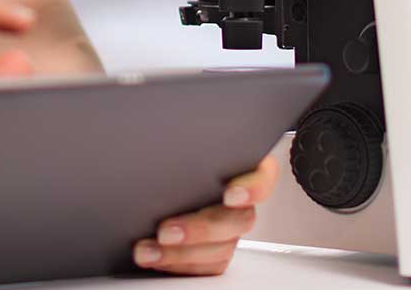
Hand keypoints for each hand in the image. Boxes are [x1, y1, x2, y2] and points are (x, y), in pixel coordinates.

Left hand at [132, 153, 280, 275]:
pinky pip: (206, 266)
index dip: (252, 188)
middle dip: (200, 229)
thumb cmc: (171, 158)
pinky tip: (154, 257)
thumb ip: (182, 147)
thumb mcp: (178, 146)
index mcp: (241, 167)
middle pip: (238, 219)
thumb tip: (161, 143)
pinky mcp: (215, 252)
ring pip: (221, 248)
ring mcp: (230, 229)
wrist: (149, 184)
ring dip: (181, 253)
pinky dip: (178, 265)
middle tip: (166, 230)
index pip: (262, 175)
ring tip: (148, 250)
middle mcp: (240, 201)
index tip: (229, 195)